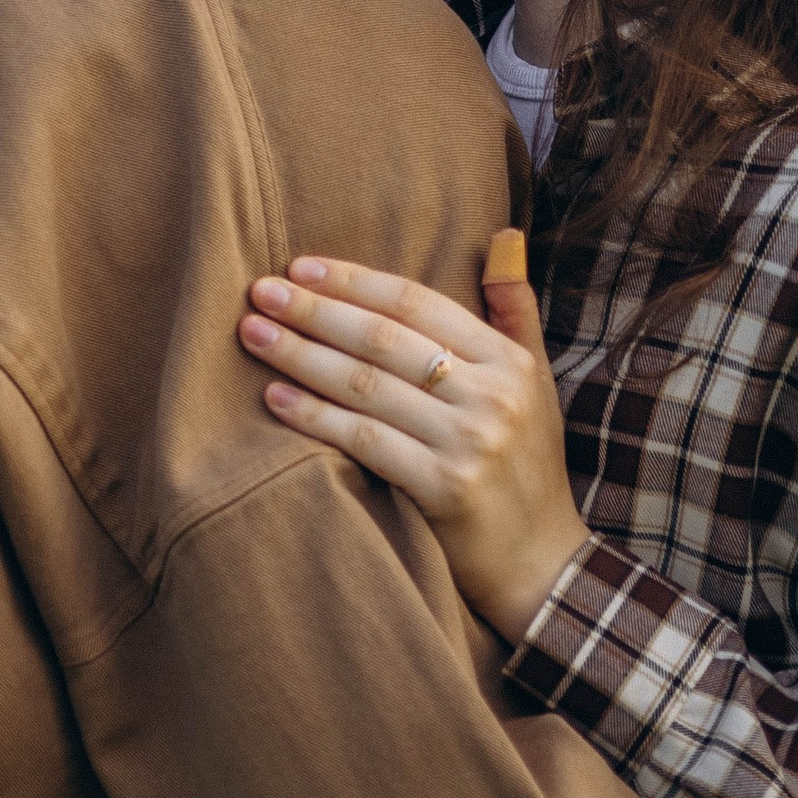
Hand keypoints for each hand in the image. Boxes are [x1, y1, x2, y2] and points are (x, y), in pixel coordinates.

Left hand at [236, 250, 588, 645]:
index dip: (356, 281)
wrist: (544, 564)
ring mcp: (468, 442)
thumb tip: (504, 232)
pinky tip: (275, 400)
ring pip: (368, 386)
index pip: (418, 303)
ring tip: (253, 333)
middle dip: (316, 311)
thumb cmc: (526, 463)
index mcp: (508, 360)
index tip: (301, 266)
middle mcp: (491, 394)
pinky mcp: (444, 489)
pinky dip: (315, 417)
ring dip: (302, 356)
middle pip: (385, 339)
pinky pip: (365, 442)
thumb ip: (514, 308)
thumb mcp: (534, 380)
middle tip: (260, 291)